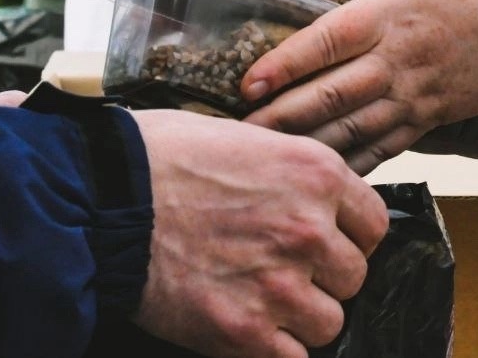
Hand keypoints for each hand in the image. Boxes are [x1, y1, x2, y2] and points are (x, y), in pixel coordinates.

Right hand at [130, 110, 388, 357]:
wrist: (104, 196)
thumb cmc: (166, 158)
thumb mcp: (253, 140)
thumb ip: (297, 176)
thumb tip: (319, 202)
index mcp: (317, 175)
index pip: (374, 225)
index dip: (349, 237)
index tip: (328, 243)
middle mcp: (309, 228)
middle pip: (353, 276)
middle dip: (323, 278)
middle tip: (284, 271)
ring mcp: (279, 282)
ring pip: (328, 321)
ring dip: (300, 317)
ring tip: (262, 300)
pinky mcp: (243, 328)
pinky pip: (292, 357)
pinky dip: (273, 349)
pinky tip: (248, 328)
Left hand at [241, 0, 477, 173]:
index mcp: (395, 11)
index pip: (329, 41)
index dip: (286, 64)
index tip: (246, 82)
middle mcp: (401, 58)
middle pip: (331, 95)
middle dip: (282, 117)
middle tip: (237, 134)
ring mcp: (418, 93)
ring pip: (354, 127)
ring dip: (310, 145)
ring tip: (269, 159)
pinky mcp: (433, 115)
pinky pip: (386, 145)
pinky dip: (353, 163)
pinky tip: (324, 176)